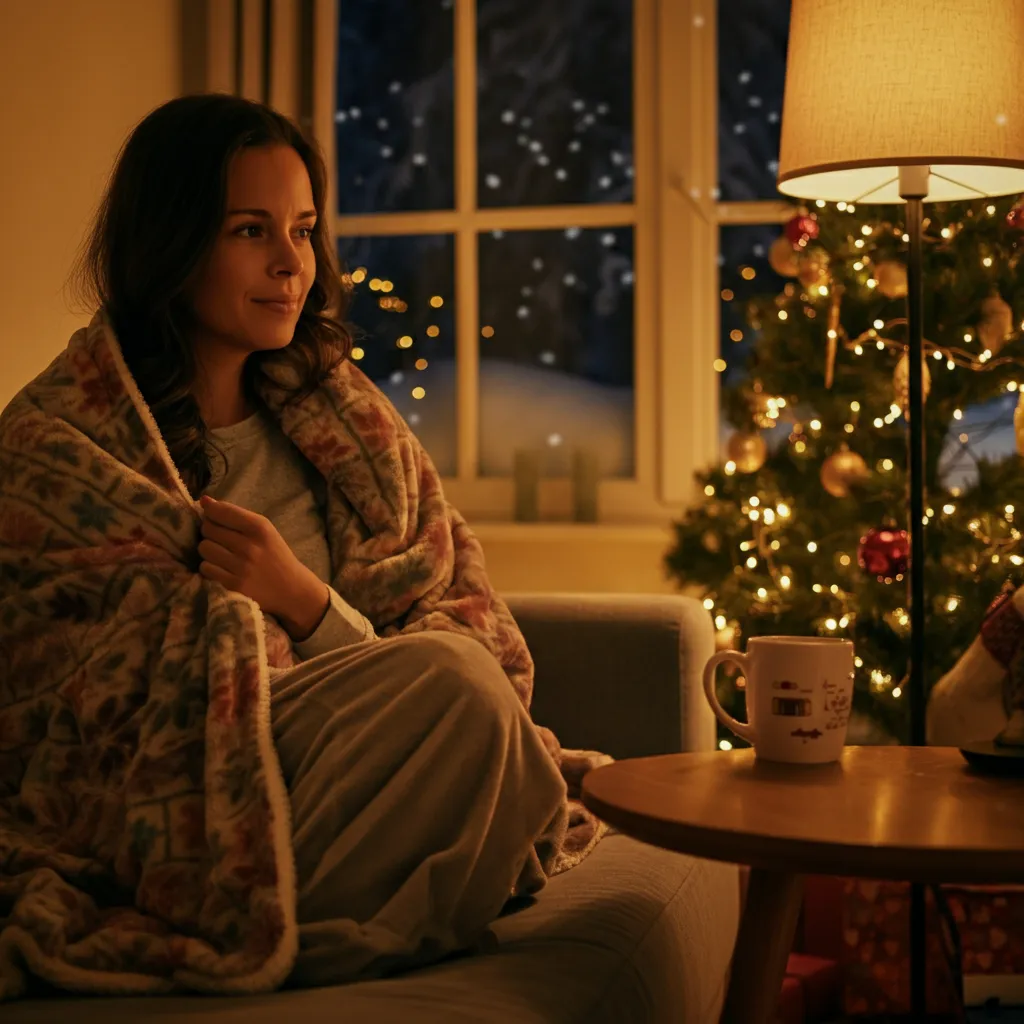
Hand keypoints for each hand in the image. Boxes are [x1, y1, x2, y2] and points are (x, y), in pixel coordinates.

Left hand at [197, 495, 327, 639]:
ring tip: (221, 553)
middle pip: (208, 529)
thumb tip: (204, 500)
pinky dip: (210, 567)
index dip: (210, 511)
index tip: (211, 515)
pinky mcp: (233, 585)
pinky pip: (206, 568)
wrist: (291, 589)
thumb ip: (236, 515)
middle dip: (210, 531)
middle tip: (220, 537)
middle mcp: (249, 546)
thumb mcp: (264, 530)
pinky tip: (222, 568)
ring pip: (204, 548)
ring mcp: (241, 567)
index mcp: (259, 527)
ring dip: (209, 550)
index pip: (222, 511)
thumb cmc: (275, 554)